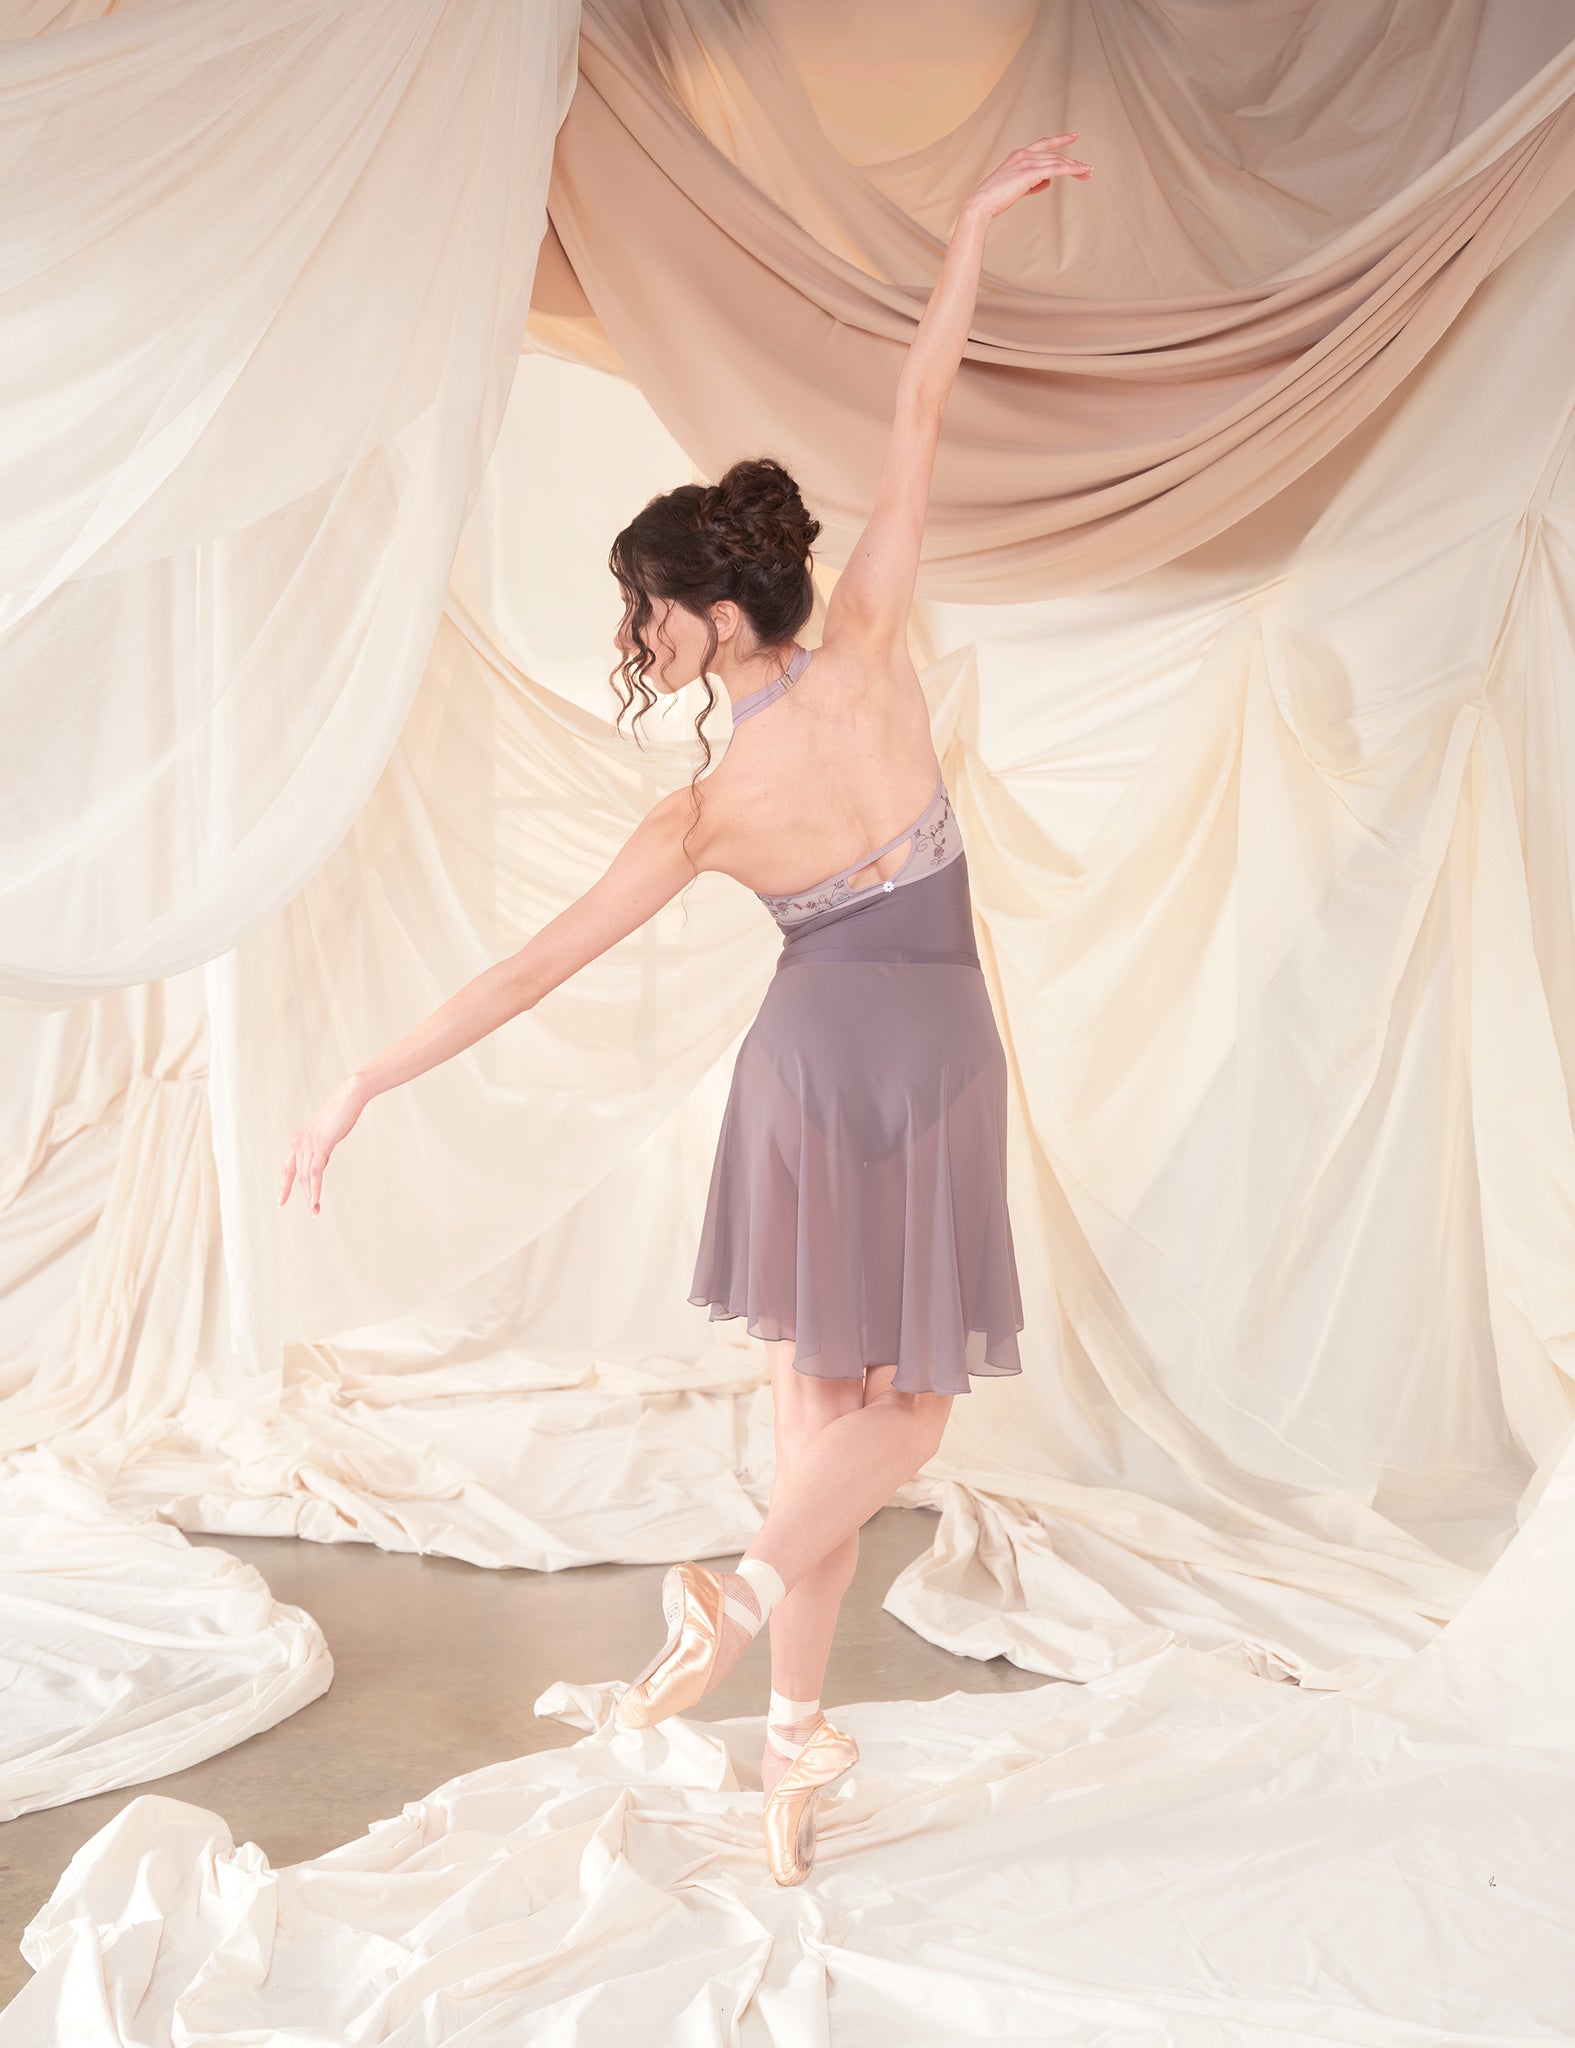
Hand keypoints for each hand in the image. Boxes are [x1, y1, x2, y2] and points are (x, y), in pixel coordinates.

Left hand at [278, 1076, 366, 1215]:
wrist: (348, 1097)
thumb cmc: (340, 1113)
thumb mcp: (326, 1134)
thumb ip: (319, 1150)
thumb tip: (318, 1166)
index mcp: (297, 1140)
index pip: (287, 1168)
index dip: (284, 1187)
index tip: (281, 1202)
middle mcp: (298, 1142)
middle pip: (298, 1176)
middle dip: (305, 1194)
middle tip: (313, 1210)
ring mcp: (308, 1144)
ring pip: (305, 1176)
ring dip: (311, 1195)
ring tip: (315, 1209)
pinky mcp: (320, 1145)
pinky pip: (315, 1172)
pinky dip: (315, 1188)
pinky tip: (316, 1200)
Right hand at [964, 134, 1091, 221]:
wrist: (982, 202)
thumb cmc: (995, 198)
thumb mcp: (1016, 187)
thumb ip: (1032, 182)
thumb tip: (1048, 181)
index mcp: (1019, 155)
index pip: (1044, 144)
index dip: (1060, 139)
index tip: (1074, 136)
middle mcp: (1024, 154)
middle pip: (1055, 155)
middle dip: (1072, 162)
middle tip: (1087, 169)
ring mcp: (1027, 162)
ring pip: (1058, 162)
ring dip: (1075, 167)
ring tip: (1087, 173)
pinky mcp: (1031, 173)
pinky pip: (1056, 169)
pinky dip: (1071, 170)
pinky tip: (1082, 171)